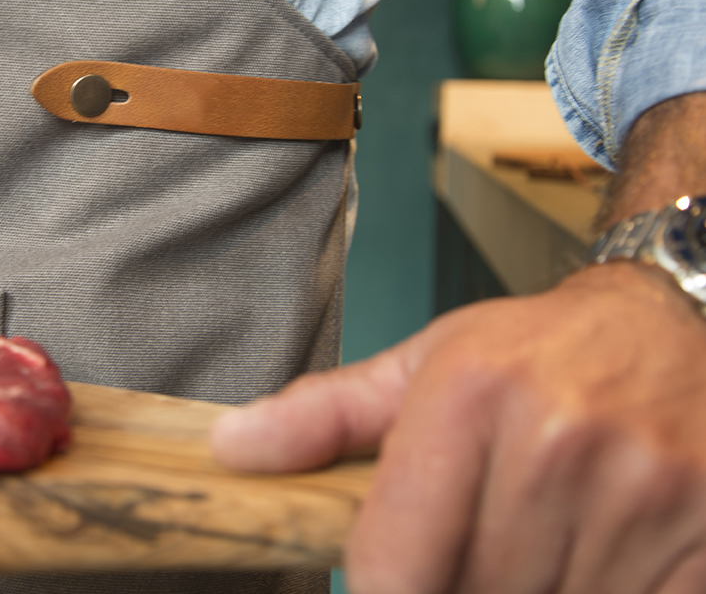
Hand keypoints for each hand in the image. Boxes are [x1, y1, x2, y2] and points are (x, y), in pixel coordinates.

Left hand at [211, 262, 705, 592]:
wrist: (681, 322)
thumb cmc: (540, 353)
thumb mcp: (427, 364)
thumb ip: (326, 416)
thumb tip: (231, 447)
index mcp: (470, 395)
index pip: (393, 567)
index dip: (388, 587)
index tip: (398, 576)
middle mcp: (557, 440)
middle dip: (467, 582)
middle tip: (487, 535)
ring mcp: (641, 491)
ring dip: (536, 588)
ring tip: (547, 536)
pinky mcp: (703, 535)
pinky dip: (602, 589)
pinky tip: (596, 555)